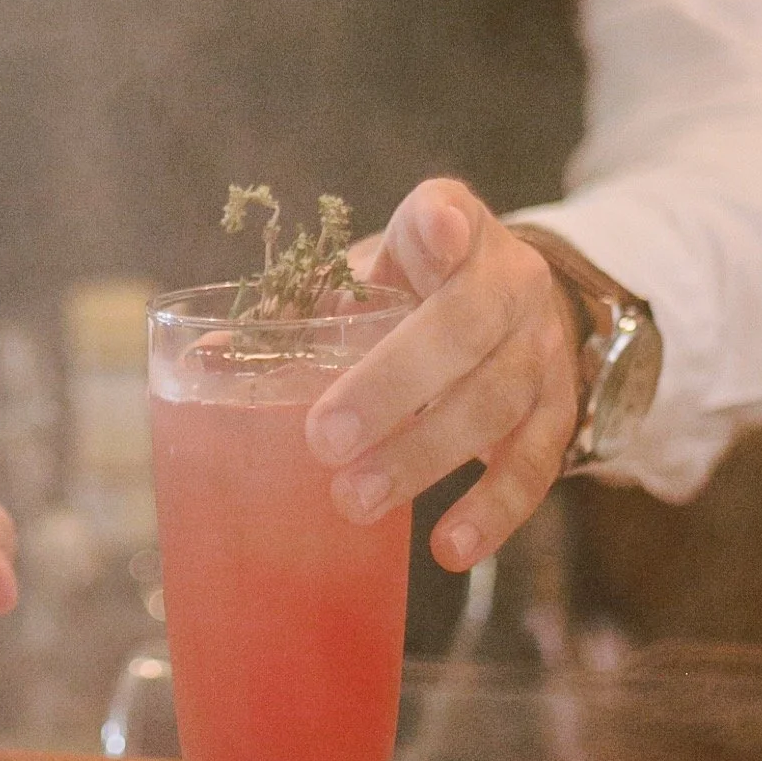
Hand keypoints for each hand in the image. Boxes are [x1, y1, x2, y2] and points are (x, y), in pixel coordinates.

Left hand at [304, 178, 580, 573]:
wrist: (512, 308)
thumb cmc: (415, 293)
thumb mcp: (364, 279)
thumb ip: (299, 310)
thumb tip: (203, 359)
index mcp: (450, 229)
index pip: (446, 213)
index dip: (441, 227)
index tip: (434, 236)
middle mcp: (508, 280)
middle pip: (463, 326)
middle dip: (392, 384)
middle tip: (323, 440)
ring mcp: (541, 347)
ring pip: (494, 400)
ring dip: (423, 456)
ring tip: (355, 501)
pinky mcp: (559, 410)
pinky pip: (535, 463)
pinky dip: (493, 510)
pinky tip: (449, 547)